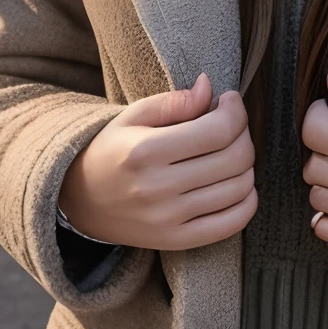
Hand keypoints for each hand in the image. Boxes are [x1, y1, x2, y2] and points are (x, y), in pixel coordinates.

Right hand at [58, 73, 256, 250]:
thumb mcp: (132, 116)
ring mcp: (168, 219)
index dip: (236, 111)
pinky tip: (240, 184)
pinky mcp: (176, 241)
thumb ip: (174, 102)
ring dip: (247, 165)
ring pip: (238, 188)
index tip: (230, 100)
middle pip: (234, 158)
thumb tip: (209, 87)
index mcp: (146, 151)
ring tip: (232, 151)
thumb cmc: (111, 150)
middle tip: (232, 124)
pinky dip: (247, 202)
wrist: (80, 200)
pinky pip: (230, 224)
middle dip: (244, 134)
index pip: (217, 131)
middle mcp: (158, 188)